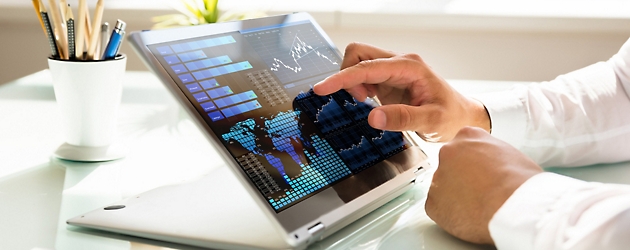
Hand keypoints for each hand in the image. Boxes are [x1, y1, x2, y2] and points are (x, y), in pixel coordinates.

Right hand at [314, 43, 489, 141]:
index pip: (367, 67)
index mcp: (409, 67)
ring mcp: (393, 70)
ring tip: (366, 102)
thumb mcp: (432, 121)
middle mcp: (399, 63)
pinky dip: (357, 87)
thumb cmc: (451, 116)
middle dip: (347, 76)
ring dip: (352, 82)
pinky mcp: (389, 80)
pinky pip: (363, 75)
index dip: (342, 78)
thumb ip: (403, 119)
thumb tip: (373, 117)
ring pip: (358, 63)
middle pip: (358, 54)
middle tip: (360, 100)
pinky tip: (368, 102)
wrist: (462, 117)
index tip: (322, 88)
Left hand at [425, 127, 542, 243]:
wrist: (513, 206)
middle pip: (450, 167)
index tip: (481, 175)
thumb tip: (492, 166)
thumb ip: (491, 155)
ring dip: (456, 197)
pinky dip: (450, 215)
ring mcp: (437, 177)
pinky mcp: (432, 202)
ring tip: (479, 207)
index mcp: (468, 136)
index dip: (474, 164)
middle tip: (480, 193)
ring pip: (443, 189)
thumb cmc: (520, 183)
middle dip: (462, 180)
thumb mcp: (511, 155)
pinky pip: (438, 209)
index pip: (464, 147)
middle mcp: (448, 152)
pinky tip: (469, 217)